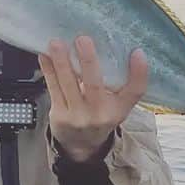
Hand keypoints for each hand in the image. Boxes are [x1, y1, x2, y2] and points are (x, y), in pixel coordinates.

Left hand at [38, 36, 148, 162]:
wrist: (82, 145)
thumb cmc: (101, 114)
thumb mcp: (119, 104)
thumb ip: (123, 81)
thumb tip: (127, 48)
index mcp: (119, 108)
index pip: (135, 91)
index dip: (139, 72)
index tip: (138, 53)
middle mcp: (100, 113)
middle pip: (95, 85)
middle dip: (88, 61)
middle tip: (83, 39)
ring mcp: (78, 115)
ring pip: (68, 85)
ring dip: (61, 63)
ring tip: (57, 44)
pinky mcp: (59, 115)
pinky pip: (53, 89)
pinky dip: (48, 70)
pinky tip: (44, 55)